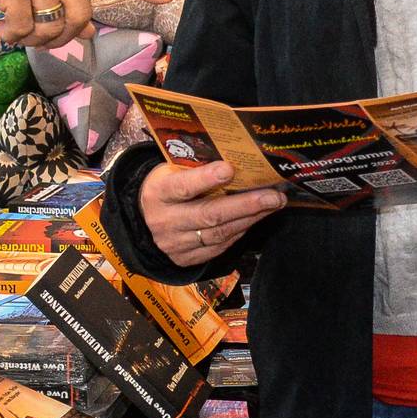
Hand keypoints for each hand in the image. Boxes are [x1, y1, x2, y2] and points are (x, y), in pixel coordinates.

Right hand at [141, 160, 282, 266]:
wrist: (142, 219)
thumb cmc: (166, 186)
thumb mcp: (171, 170)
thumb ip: (196, 167)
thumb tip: (237, 158)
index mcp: (159, 192)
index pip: (183, 186)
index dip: (206, 179)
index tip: (230, 169)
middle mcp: (165, 221)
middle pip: (209, 215)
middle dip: (246, 205)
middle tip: (274, 196)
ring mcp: (175, 243)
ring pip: (218, 234)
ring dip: (250, 218)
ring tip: (272, 205)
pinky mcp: (185, 259)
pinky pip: (218, 247)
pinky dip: (239, 232)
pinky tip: (254, 219)